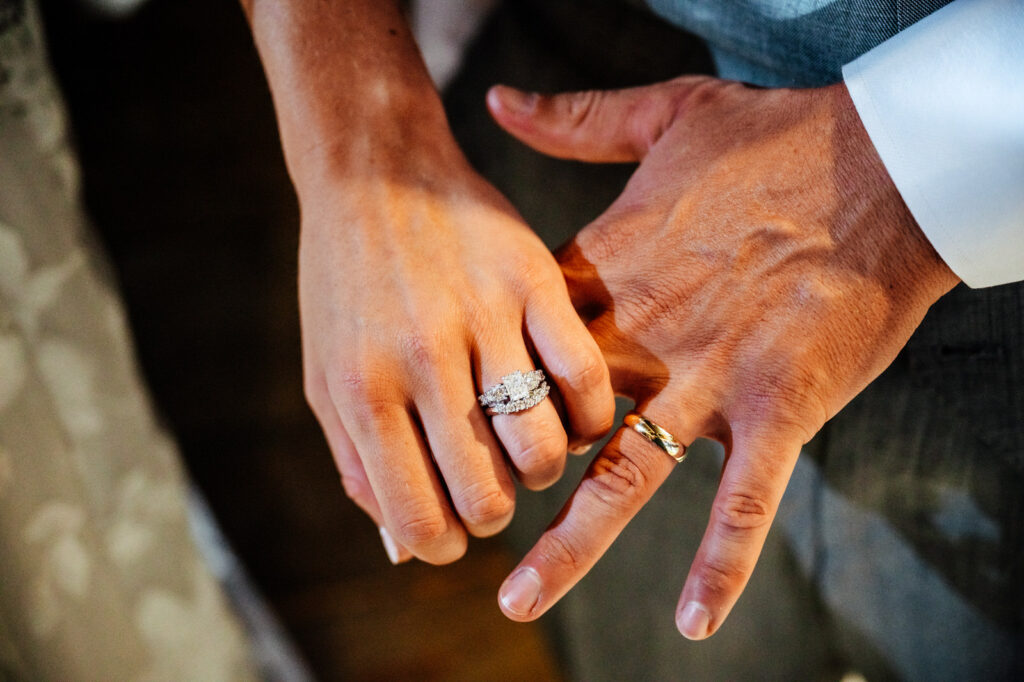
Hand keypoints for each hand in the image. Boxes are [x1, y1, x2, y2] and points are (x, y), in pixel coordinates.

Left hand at [299, 136, 614, 563]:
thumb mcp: (325, 376)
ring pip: (543, 450)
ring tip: (527, 446)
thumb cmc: (346, 287)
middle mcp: (422, 359)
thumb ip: (358, 463)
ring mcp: (483, 317)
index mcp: (363, 390)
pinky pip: (586, 381)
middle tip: (491, 487)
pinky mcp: (534, 280)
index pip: (418, 520)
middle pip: (487, 496)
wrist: (377, 174)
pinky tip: (570, 412)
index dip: (443, 546)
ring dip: (541, 471)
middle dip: (492, 513)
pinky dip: (589, 418)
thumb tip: (408, 546)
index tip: (453, 531)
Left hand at [486, 77, 958, 635]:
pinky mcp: (779, 406)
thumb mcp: (663, 114)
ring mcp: (709, 379)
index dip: (479, 384)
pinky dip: (720, 561)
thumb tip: (499, 98)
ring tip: (518, 598)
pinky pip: (744, 499)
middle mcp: (645, 336)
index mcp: (611, 273)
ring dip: (571, 542)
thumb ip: (575, 119)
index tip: (443, 420)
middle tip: (448, 521)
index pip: (523, 344)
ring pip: (624, 475)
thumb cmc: (776, 137)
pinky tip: (692, 621)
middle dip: (500, 473)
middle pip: (550, 420)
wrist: (882, 160)